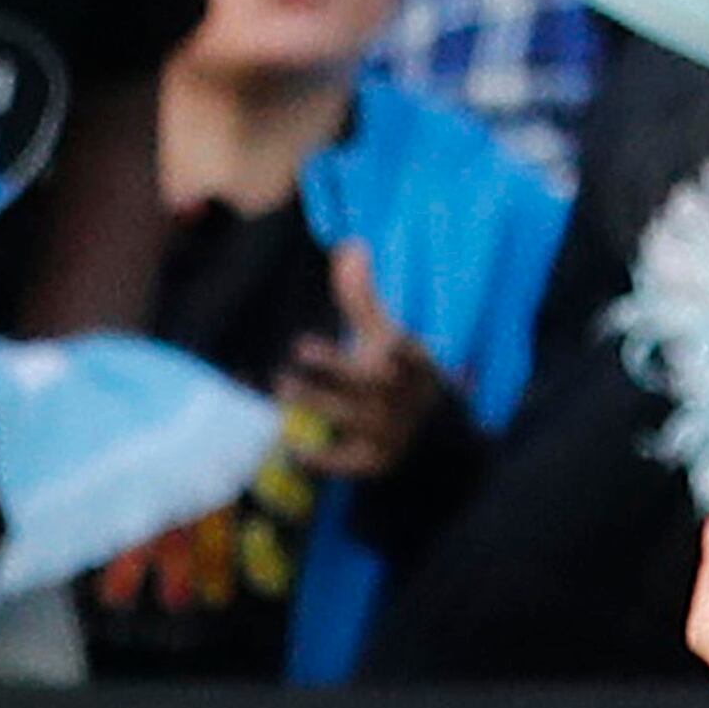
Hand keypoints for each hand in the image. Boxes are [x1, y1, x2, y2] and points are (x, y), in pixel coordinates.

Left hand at [283, 241, 449, 481]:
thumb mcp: (385, 335)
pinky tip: (291, 446)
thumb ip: (362, 296)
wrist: (426, 436)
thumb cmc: (394, 375)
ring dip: (317, 402)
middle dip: (338, 366)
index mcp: (406, 362)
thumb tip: (351, 246)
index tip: (386, 340)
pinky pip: (344, 460)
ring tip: (282, 386)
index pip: (406, 353)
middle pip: (369, 382)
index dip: (400, 350)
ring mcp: (386, 430)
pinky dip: (319, 457)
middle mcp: (398, 396)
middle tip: (300, 346)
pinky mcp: (371, 459)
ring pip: (351, 416)